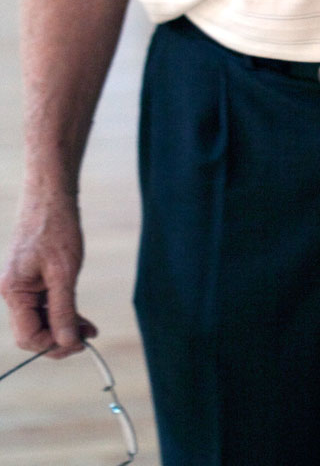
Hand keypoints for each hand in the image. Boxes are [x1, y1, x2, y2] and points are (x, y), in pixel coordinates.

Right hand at [0, 197, 94, 356]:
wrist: (51, 192)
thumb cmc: (56, 226)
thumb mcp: (64, 272)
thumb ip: (64, 310)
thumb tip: (68, 343)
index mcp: (13, 292)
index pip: (28, 336)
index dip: (54, 345)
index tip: (81, 343)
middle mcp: (13, 291)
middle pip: (33, 331)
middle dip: (59, 338)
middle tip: (88, 338)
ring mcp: (22, 284)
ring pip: (40, 319)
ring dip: (63, 327)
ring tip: (89, 330)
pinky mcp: (33, 277)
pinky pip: (45, 304)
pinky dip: (62, 311)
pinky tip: (81, 316)